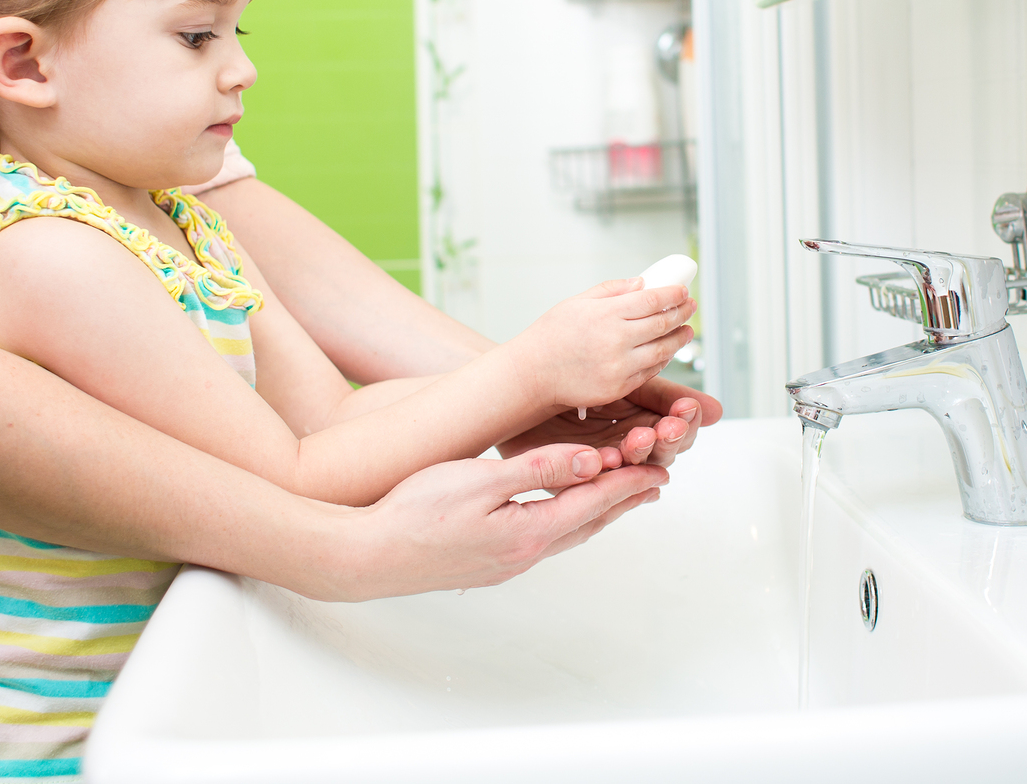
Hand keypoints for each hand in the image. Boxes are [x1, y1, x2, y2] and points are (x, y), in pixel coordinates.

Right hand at [328, 444, 669, 600]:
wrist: (368, 555)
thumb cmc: (413, 514)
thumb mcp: (478, 481)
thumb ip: (537, 471)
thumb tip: (590, 464)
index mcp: (528, 532)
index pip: (592, 502)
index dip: (627, 484)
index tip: (658, 470)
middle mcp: (524, 554)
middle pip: (587, 523)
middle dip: (623, 500)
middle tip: (654, 481)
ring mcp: (505, 563)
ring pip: (566, 533)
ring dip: (596, 512)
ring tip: (618, 497)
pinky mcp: (488, 563)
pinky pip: (543, 539)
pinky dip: (566, 521)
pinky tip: (559, 515)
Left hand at [498, 376, 722, 467]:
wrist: (525, 383)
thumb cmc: (576, 382)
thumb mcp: (627, 384)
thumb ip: (667, 396)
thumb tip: (716, 411)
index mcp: (645, 424)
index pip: (677, 433)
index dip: (684, 425)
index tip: (686, 410)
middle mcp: (628, 449)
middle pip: (661, 456)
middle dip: (665, 441)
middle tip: (664, 426)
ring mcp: (603, 464)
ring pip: (632, 471)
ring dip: (638, 455)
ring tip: (637, 438)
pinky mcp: (573, 476)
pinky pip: (593, 480)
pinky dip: (605, 468)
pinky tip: (609, 456)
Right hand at [509, 278, 695, 412]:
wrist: (532, 373)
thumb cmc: (551, 335)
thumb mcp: (577, 302)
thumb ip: (611, 290)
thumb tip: (642, 283)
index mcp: (606, 314)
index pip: (652, 300)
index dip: (673, 294)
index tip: (682, 290)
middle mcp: (616, 340)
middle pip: (662, 324)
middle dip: (682, 314)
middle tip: (690, 307)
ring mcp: (619, 367)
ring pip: (662, 351)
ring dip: (679, 339)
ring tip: (686, 330)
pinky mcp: (618, 388)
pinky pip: (650, 372)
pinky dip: (662, 360)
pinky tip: (665, 351)